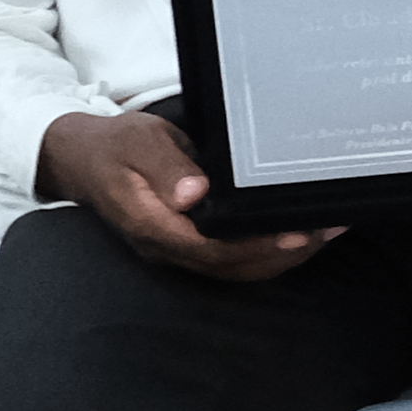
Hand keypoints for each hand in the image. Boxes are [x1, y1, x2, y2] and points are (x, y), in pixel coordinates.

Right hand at [42, 103, 336, 280]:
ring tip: (326, 232)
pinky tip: (296, 234)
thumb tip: (194, 195)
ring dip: (282, 256)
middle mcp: (166, 247)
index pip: (212, 250)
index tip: (297, 233)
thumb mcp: (138, 143)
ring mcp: (176, 249)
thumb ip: (166, 168)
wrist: (83, 157)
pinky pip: (232, 258)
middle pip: (232, 266)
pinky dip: (267, 250)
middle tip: (329, 230)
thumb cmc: (114, 145)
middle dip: (284, 254)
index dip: (258, 247)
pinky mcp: (187, 244)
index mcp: (152, 225)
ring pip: (235, 268)